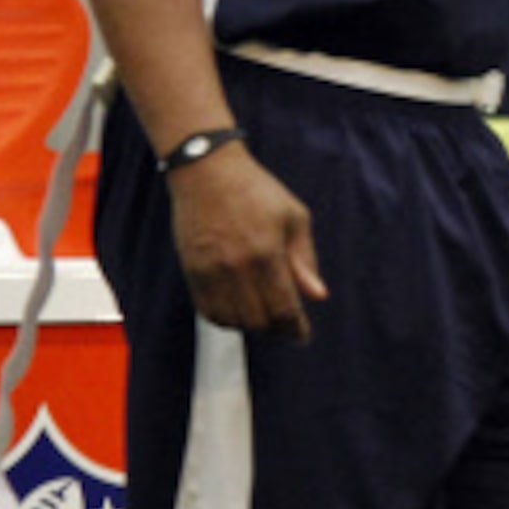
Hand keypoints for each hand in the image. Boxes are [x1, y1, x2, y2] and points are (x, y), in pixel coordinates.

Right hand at [169, 146, 328, 341]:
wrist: (207, 172)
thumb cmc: (257, 191)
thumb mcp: (294, 217)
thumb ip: (305, 259)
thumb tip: (317, 296)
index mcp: (267, 252)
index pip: (283, 307)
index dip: (295, 329)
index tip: (302, 336)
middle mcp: (236, 267)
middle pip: (258, 320)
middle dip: (276, 329)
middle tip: (287, 326)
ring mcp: (210, 271)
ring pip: (232, 320)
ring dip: (251, 325)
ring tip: (265, 318)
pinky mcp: (191, 271)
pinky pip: (208, 311)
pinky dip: (226, 319)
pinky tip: (240, 312)